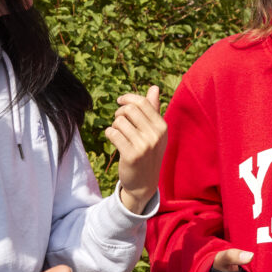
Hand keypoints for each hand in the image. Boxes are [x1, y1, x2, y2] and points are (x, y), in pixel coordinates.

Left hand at [107, 85, 166, 212]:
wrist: (144, 183)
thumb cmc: (148, 153)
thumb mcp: (154, 132)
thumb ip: (153, 109)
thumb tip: (154, 87)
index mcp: (162, 127)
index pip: (142, 103)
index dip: (128, 98)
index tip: (119, 101)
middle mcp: (155, 135)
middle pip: (129, 109)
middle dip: (120, 113)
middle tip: (119, 122)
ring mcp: (144, 145)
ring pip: (119, 121)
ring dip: (114, 125)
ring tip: (118, 134)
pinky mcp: (131, 155)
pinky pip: (113, 133)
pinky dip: (110, 134)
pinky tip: (114, 140)